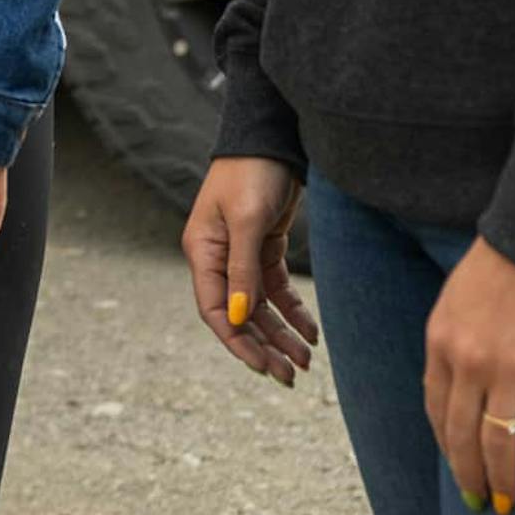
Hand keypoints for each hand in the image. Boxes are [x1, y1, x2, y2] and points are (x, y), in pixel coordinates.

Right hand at [183, 157, 319, 383]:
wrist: (272, 138)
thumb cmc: (252, 172)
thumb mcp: (247, 220)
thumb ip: (243, 270)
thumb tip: (241, 318)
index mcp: (203, 252)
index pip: (215, 310)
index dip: (238, 343)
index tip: (263, 367)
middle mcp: (219, 258)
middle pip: (240, 315)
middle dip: (264, 347)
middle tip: (290, 376)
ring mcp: (241, 254)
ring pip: (261, 307)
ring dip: (281, 334)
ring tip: (306, 362)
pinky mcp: (264, 247)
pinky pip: (277, 290)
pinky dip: (293, 312)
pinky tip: (311, 332)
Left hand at [423, 236, 514, 514]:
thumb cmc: (501, 266)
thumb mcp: (455, 302)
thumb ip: (452, 345)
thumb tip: (457, 392)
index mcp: (440, 343)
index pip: (435, 410)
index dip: (445, 447)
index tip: (456, 470)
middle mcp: (469, 362)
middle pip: (461, 436)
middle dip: (468, 477)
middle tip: (480, 505)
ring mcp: (511, 369)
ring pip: (499, 442)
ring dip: (502, 480)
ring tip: (508, 505)